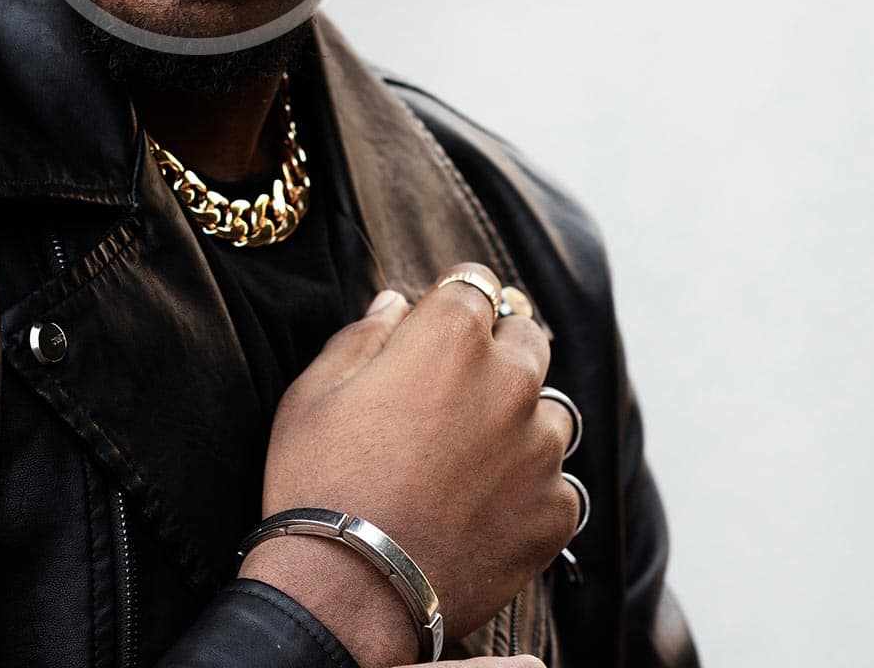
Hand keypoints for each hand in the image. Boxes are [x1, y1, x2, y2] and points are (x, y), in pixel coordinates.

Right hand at [238, 271, 579, 666]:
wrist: (347, 592)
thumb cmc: (319, 479)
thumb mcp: (315, 390)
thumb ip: (364, 335)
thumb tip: (396, 304)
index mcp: (451, 336)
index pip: (475, 282)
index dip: (453, 299)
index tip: (438, 321)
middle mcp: (510, 381)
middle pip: (527, 337)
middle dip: (498, 348)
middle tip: (457, 386)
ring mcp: (540, 450)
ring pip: (551, 412)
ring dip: (520, 420)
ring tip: (472, 456)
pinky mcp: (555, 513)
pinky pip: (558, 484)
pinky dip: (530, 489)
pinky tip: (484, 507)